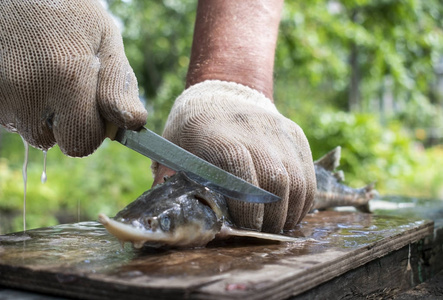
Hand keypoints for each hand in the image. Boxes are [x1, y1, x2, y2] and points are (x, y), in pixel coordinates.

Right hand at [0, 0, 146, 156]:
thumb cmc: (66, 10)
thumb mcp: (103, 37)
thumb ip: (119, 85)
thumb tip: (134, 123)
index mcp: (66, 78)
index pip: (83, 143)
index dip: (92, 129)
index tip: (92, 107)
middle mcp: (28, 92)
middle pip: (54, 141)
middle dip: (66, 123)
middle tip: (67, 88)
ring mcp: (0, 95)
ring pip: (30, 129)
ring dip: (41, 112)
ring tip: (44, 73)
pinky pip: (10, 116)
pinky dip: (21, 102)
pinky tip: (25, 72)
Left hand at [153, 80, 315, 232]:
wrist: (220, 95)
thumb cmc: (190, 132)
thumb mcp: (171, 152)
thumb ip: (172, 185)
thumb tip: (176, 224)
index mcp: (212, 132)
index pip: (238, 169)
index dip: (245, 206)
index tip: (242, 228)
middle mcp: (250, 127)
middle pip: (274, 179)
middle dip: (269, 217)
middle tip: (260, 233)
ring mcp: (276, 129)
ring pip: (296, 180)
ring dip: (288, 212)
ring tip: (276, 226)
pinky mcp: (294, 134)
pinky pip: (307, 174)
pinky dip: (302, 200)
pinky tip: (289, 211)